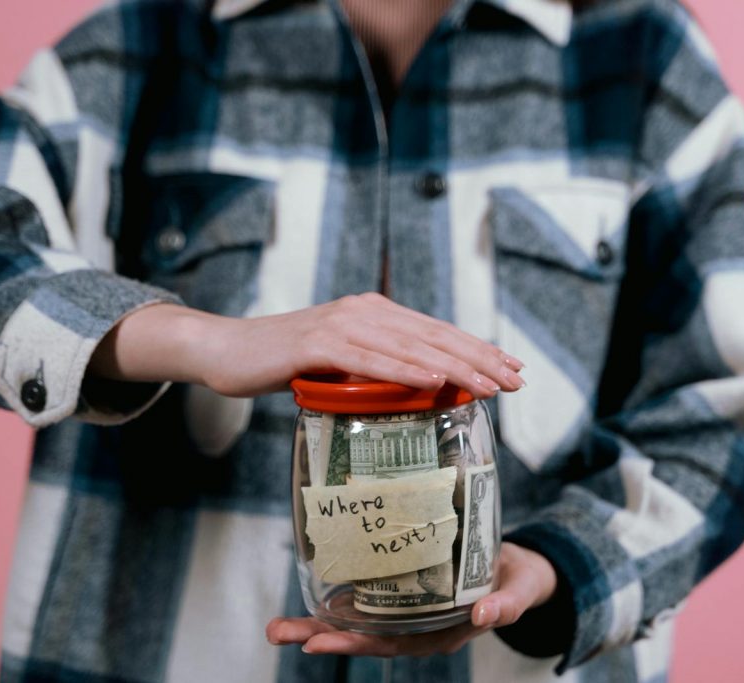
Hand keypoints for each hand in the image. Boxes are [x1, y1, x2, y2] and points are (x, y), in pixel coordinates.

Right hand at [89, 293, 524, 396]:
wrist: (227, 351)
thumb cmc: (285, 362)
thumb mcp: (340, 366)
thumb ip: (376, 370)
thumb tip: (420, 391)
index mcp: (374, 313)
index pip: (436, 332)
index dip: (477, 349)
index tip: (511, 369)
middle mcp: (364, 311)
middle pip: (434, 336)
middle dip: (480, 359)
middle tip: (516, 381)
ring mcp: (341, 324)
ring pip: (411, 347)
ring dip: (455, 367)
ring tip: (491, 385)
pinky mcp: (318, 343)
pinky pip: (370, 360)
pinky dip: (405, 370)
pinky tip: (434, 381)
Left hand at [265, 543, 556, 657]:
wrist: (518, 566)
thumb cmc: (517, 580)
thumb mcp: (519, 591)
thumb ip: (505, 605)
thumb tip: (484, 617)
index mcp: (439, 632)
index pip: (390, 643)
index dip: (354, 643)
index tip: (318, 642)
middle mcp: (416, 625)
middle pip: (362, 635)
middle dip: (319, 636)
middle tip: (278, 632)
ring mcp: (407, 607)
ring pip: (357, 619)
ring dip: (317, 621)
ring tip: (277, 625)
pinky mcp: (404, 586)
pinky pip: (367, 595)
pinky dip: (337, 597)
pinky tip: (310, 587)